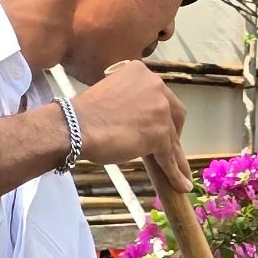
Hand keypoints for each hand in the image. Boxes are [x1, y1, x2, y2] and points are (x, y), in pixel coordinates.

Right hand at [74, 61, 189, 194]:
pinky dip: (174, 173)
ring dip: (177, 159)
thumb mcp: (113, 94)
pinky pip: (169, 157)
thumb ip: (131, 101)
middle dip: (175, 133)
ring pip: (173, 140)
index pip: (162, 96)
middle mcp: (156, 86)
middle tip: (169, 147)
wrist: (76, 126)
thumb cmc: (85, 113)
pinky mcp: (159, 135)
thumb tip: (140, 119)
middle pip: (175, 115)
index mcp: (142, 72)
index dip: (164, 114)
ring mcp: (160, 111)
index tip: (160, 126)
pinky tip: (180, 184)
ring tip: (181, 174)